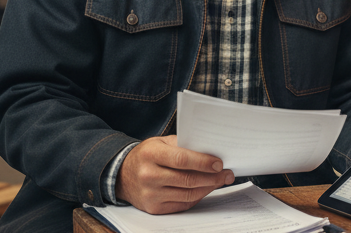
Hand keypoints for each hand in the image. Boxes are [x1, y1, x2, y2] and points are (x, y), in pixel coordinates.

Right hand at [116, 136, 234, 213]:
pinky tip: (205, 189)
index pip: (181, 159)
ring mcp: (150, 194)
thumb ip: (182, 145)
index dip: (203, 162)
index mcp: (151, 154)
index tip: (219, 163)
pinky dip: (197, 197)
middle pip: (188, 179)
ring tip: (220, 181)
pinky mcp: (154, 208)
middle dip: (212, 177)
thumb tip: (210, 151)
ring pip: (188, 194)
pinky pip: (183, 205)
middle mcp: (149, 175)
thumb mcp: (160, 142)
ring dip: (208, 188)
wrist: (122, 175)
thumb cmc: (146, 155)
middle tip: (227, 174)